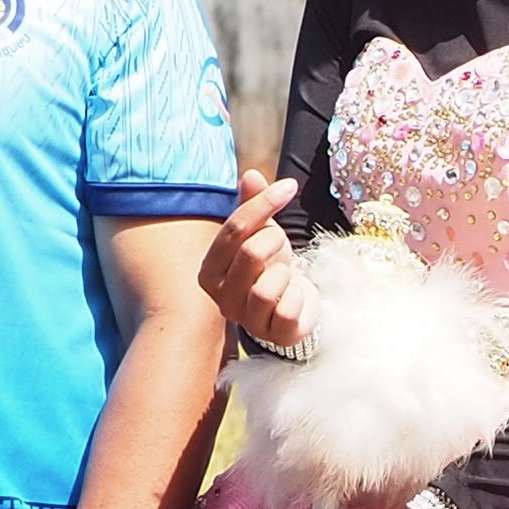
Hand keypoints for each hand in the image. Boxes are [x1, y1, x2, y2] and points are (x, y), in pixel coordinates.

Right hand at [202, 168, 316, 349]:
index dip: (264, 204)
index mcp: (210, 270)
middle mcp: (220, 298)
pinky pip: (288, 309)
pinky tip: (294, 297)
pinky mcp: (273, 335)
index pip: (233, 230)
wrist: (293, 305)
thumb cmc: (271, 267)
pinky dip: (299, 296)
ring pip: (267, 285)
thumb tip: (251, 174)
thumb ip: (253, 205)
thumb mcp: (262, 232)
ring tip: (285, 277)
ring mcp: (246, 320)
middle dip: (275, 241)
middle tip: (281, 247)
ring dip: (286, 273)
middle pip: (251, 252)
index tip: (288, 187)